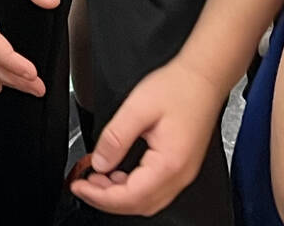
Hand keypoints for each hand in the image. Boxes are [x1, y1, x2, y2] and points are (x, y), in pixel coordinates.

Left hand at [69, 55, 228, 214]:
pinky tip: (118, 174)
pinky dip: (132, 188)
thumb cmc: (178, 88)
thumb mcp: (137, 108)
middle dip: (107, 200)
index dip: (100, 197)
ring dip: (119, 196)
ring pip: (147, 201)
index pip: (130, 197)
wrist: (203, 78)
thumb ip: (115, 137)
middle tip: (84, 185)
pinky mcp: (182, 166)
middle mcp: (180, 175)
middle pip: (139, 205)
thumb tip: (99, 162)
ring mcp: (183, 173)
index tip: (79, 187)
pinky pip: (155, 189)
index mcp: (169, 163)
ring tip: (97, 179)